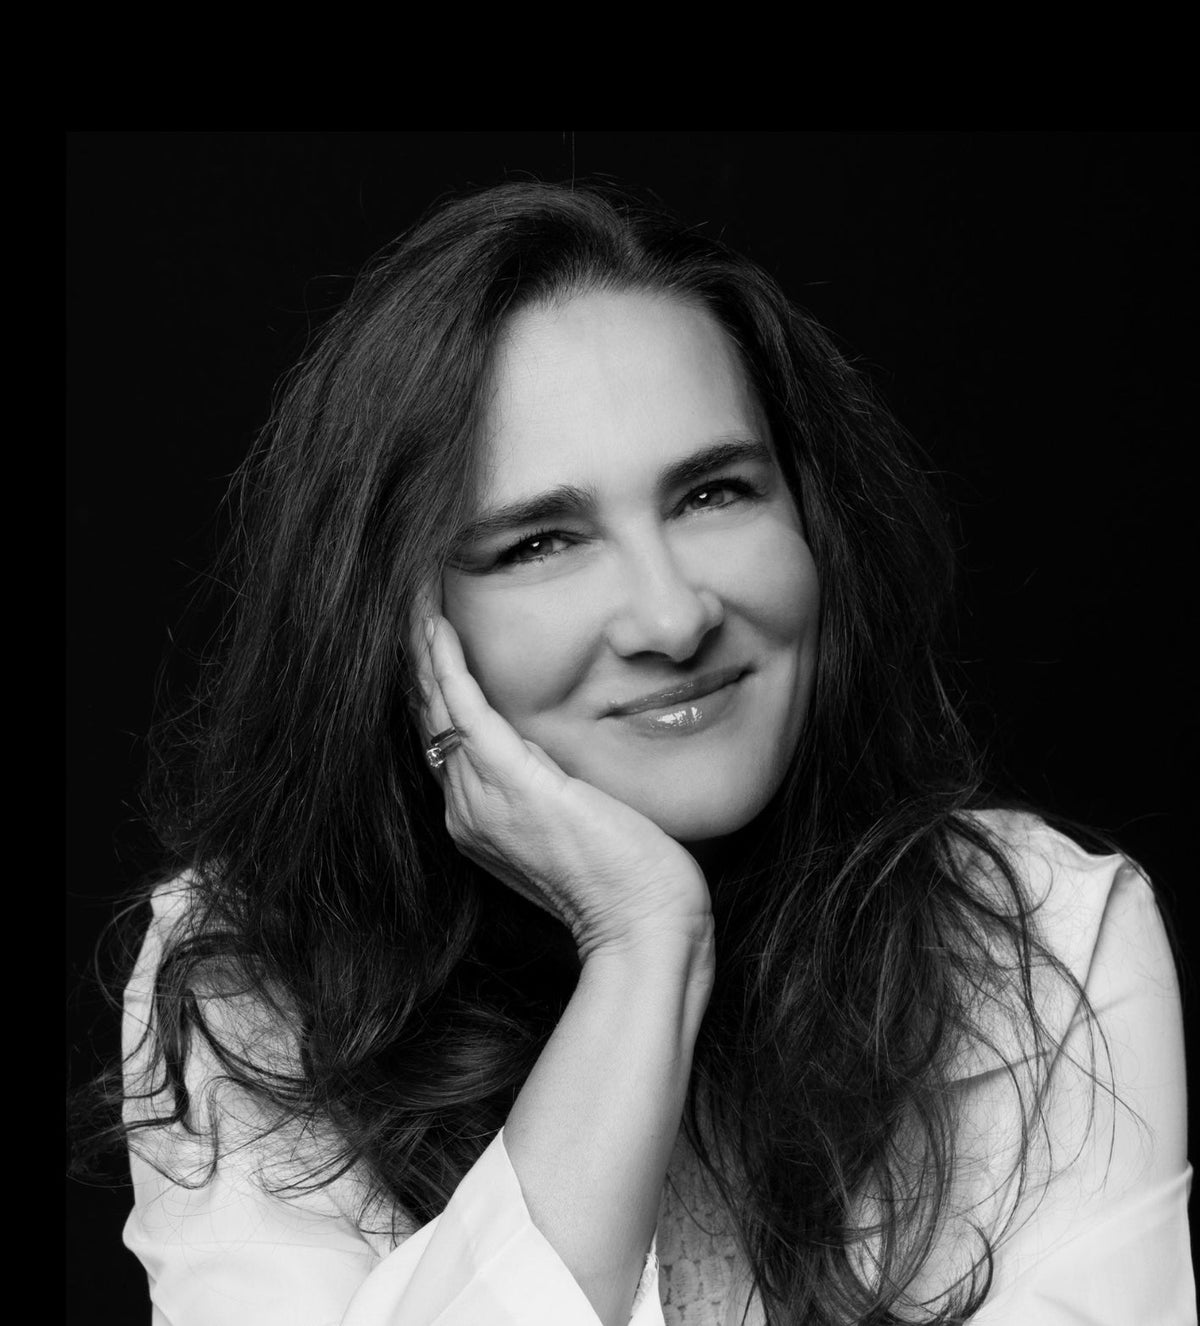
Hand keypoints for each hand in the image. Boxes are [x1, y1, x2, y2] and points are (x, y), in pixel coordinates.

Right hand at [413, 609, 713, 963]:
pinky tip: (434, 623)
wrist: (642, 926)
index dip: (434, 687)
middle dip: (417, 659)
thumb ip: (548, 786)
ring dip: (422, 647)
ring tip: (414, 599)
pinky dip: (443, 660)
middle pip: (428, 717)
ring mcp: (481, 796)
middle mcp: (465, 808)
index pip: (446, 738)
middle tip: (411, 603)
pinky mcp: (509, 780)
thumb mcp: (576, 822)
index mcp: (479, 820)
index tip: (431, 641)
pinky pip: (461, 705)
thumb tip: (543, 748)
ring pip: (434, 705)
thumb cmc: (627, 881)